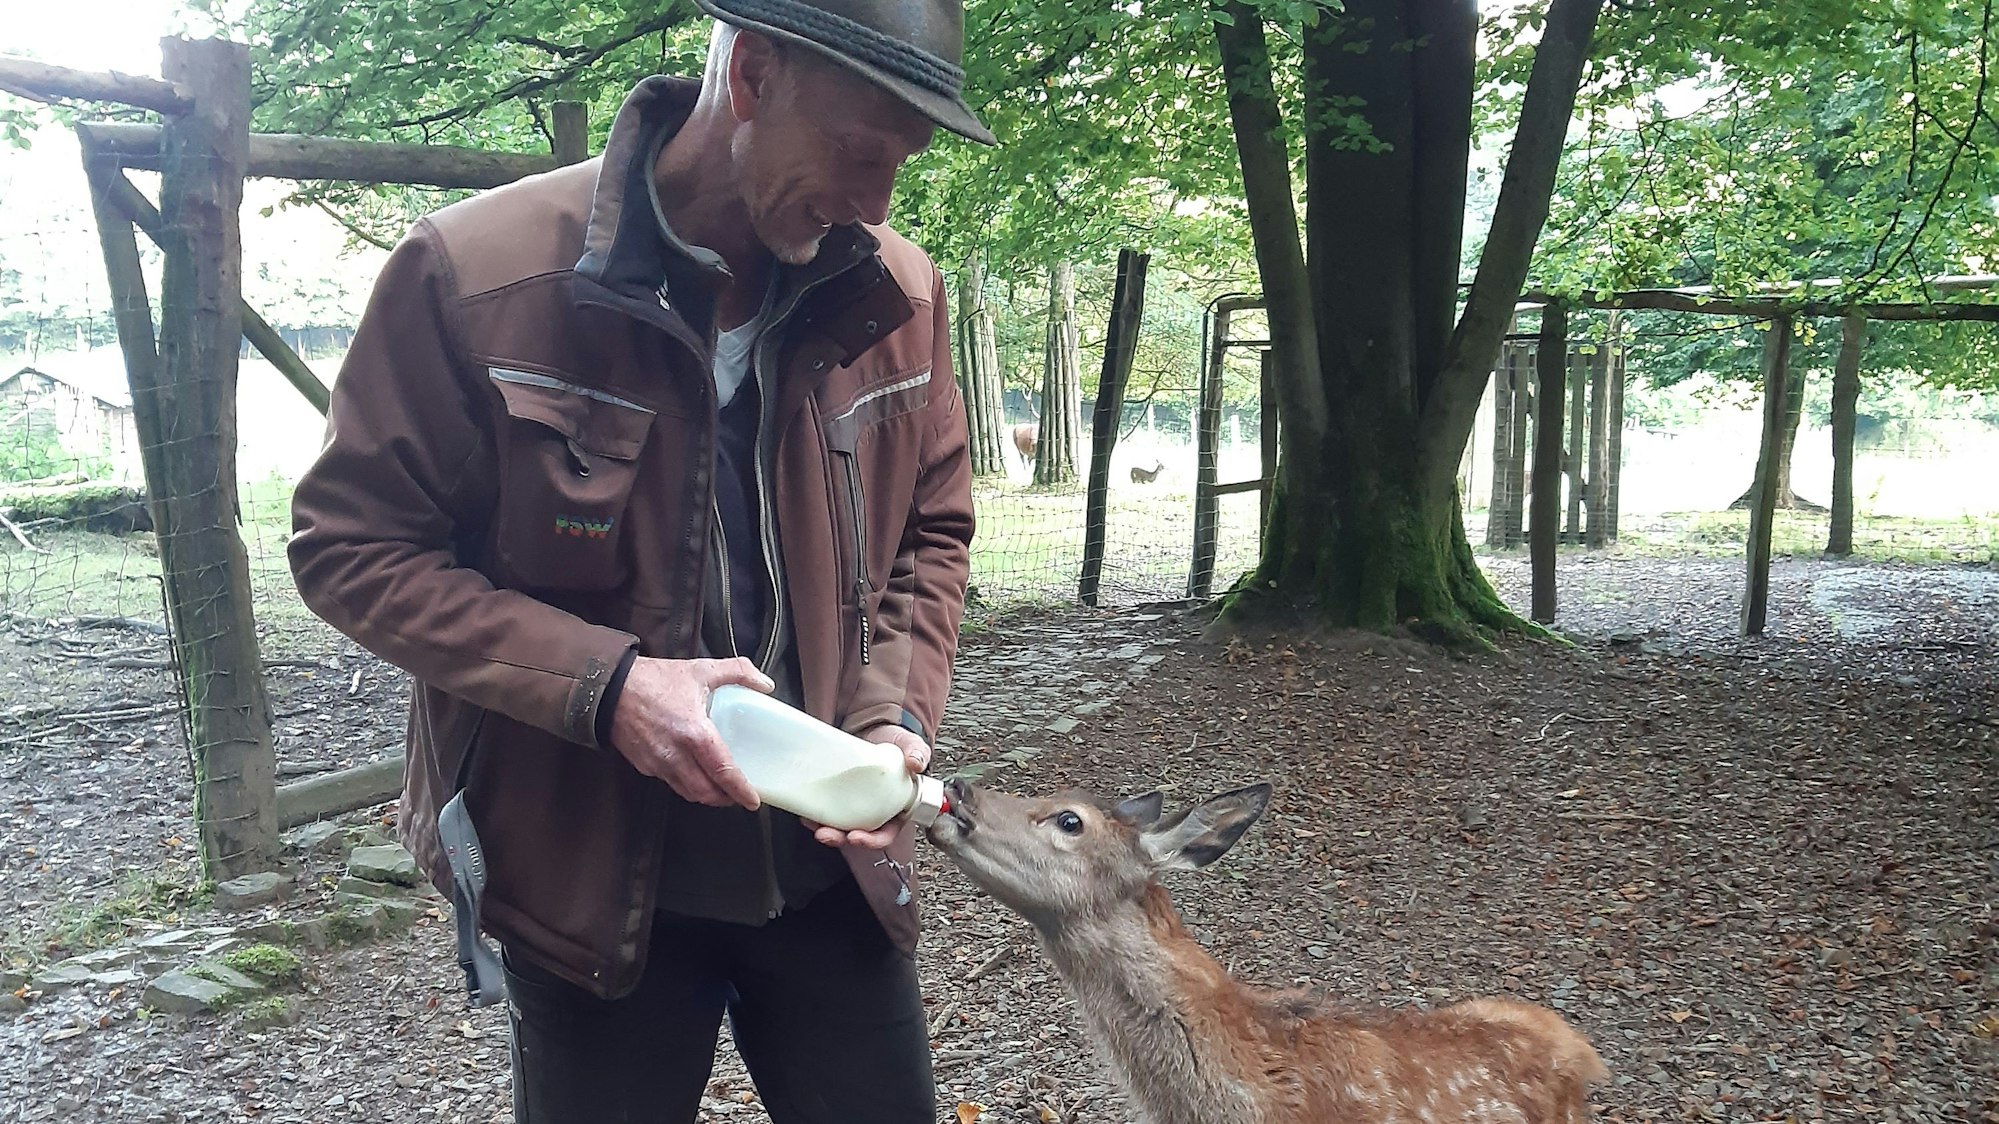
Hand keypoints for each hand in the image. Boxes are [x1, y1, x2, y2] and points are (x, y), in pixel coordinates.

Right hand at [608, 656, 771, 809]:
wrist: (608, 687)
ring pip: (687, 792)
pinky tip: (692, 772)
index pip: (723, 772)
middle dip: (725, 799)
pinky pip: (670, 783)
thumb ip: (738, 672)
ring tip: (718, 787)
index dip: (740, 790)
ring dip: (705, 794)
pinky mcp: (644, 766)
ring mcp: (658, 763)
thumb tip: (764, 683)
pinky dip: (686, 784)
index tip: (753, 800)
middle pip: (705, 792)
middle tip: (738, 794)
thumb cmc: (653, 679)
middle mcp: (676, 755)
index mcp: (695, 734)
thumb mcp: (701, 669)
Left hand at [806, 723, 930, 850]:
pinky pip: (826, 812)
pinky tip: (807, 811)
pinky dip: (815, 815)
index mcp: (896, 810)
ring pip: (839, 828)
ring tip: (812, 824)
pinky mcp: (838, 796)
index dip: (872, 841)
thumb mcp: (910, 746)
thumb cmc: (896, 745)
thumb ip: (916, 753)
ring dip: (825, 831)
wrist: (874, 731)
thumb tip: (915, 764)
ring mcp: (854, 806)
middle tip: (826, 834)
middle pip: (858, 835)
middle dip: (840, 839)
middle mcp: (874, 813)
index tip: (856, 837)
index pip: (885, 835)